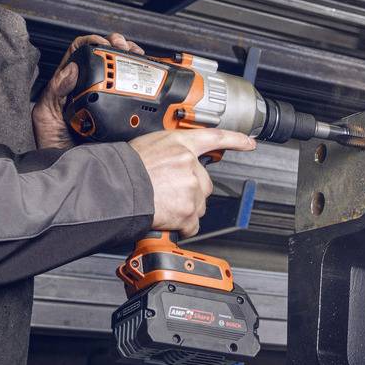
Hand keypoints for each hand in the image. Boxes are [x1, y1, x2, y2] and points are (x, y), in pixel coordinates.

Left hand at [32, 32, 144, 149]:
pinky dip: (142, 80)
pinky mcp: (120, 113)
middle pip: (105, 56)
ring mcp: (106, 100)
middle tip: (125, 48)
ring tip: (138, 56)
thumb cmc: (53, 146)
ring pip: (121, 69)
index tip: (104, 43)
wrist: (72, 171)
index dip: (93, 42)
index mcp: (68, 85)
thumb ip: (54, 91)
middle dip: (118, 45)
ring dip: (132, 57)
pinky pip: (133, 92)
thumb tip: (71, 69)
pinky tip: (147, 76)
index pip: (80, 52)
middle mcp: (88, 89)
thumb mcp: (45, 116)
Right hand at [129, 128, 256, 236]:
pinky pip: (192, 224)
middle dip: (191, 191)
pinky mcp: (188, 209)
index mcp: (180, 143)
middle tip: (168, 193)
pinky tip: (166, 219)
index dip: (235, 140)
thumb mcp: (148, 146)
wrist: (115, 187)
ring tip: (162, 205)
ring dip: (185, 208)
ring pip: (198, 204)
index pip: (214, 137)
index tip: (249, 144)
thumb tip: (172, 162)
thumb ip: (168, 153)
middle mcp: (189, 163)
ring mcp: (191, 187)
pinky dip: (181, 226)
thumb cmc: (124, 168)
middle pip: (205, 183)